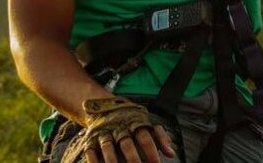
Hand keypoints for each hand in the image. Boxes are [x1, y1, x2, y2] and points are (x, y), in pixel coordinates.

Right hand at [62, 97, 176, 162]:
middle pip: (126, 143)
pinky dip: (93, 160)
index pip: (144, 136)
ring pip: (108, 147)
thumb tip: (171, 154)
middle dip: (133, 158)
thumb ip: (160, 137)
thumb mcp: (146, 123)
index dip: (151, 151)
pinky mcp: (91, 138)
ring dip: (112, 161)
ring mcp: (104, 132)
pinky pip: (90, 150)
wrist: (103, 105)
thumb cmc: (131, 119)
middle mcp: (119, 127)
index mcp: (134, 122)